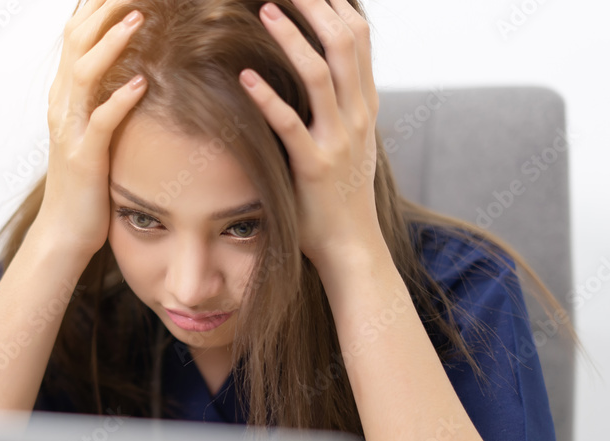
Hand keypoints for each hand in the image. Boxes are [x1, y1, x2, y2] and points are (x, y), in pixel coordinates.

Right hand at [33, 0, 147, 261]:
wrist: (64, 232)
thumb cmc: (86, 182)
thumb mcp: (93, 130)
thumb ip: (103, 96)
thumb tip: (134, 67)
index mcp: (66, 93)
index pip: (77, 32)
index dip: (96, 3)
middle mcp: (62, 104)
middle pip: (77, 40)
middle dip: (105, 7)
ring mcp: (69, 129)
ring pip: (84, 73)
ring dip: (112, 43)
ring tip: (139, 18)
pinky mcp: (83, 158)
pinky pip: (100, 123)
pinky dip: (120, 101)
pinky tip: (141, 84)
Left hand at [238, 1, 383, 268]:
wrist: (351, 247)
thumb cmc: (341, 196)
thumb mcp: (351, 143)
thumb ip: (341, 107)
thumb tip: (323, 75)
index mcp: (365, 106)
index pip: (359, 39)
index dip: (337, 6)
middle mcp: (357, 116)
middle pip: (344, 43)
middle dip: (316, 7)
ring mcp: (338, 140)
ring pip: (320, 74)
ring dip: (291, 38)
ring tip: (265, 10)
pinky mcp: (314, 167)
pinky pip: (289, 125)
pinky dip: (267, 98)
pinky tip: (244, 77)